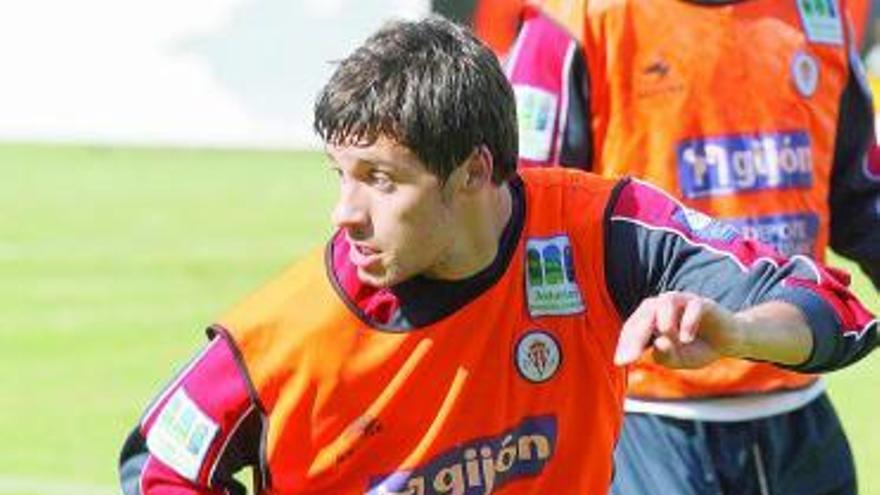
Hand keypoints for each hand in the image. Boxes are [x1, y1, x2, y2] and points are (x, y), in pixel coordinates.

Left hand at [614, 291, 742, 367]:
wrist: (727, 342)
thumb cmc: (695, 349)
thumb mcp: (678, 360)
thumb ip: (665, 355)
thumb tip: (658, 343)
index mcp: (650, 318)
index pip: (632, 328)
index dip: (626, 344)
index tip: (621, 362)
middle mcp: (662, 306)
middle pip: (645, 314)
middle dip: (637, 336)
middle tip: (632, 357)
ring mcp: (683, 302)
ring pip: (665, 301)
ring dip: (663, 320)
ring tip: (666, 337)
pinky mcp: (703, 303)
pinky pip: (694, 305)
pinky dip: (688, 321)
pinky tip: (687, 338)